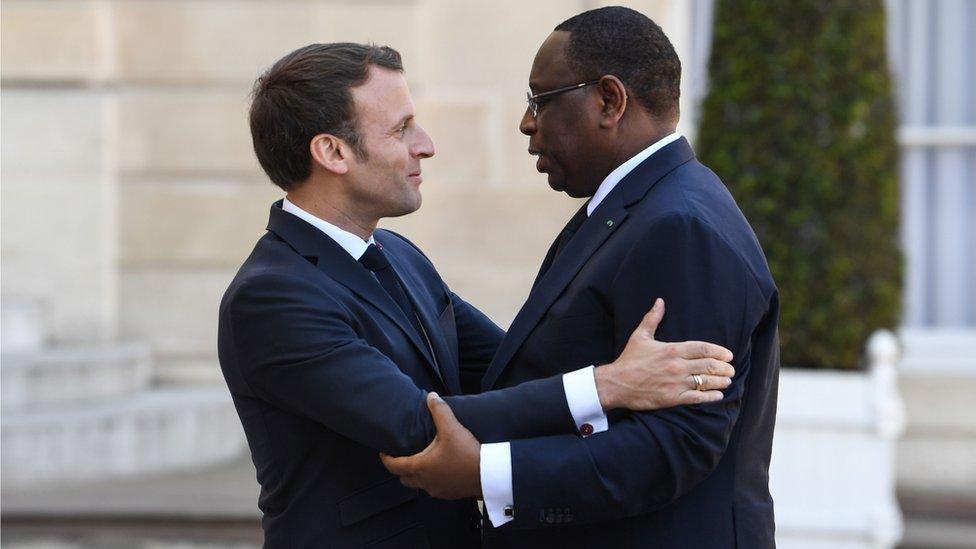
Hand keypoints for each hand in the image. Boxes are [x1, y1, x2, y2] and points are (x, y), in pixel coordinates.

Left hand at [380, 392, 481, 499]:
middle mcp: (425, 482)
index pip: (394, 466)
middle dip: (401, 468)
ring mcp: (437, 490)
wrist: (489, 474)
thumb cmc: (467, 453)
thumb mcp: (451, 428)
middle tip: (404, 456)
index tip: (384, 452)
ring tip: (424, 460)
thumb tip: (431, 396)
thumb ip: (439, 411)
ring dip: (418, 474)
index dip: (386, 458)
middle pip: (404, 478)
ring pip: (419, 484)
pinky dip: (433, 479)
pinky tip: (442, 469)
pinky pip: (434, 487)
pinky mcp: (450, 494)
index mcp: (420, 467)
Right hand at [595, 298, 734, 410]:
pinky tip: (718, 395)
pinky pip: (697, 397)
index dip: (719, 351)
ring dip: (721, 381)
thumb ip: (652, 318)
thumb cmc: (629, 359)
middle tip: (731, 369)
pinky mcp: (673, 398)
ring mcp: (676, 382)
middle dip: (724, 367)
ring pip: (706, 382)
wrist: (617, 383)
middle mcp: (677, 366)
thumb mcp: (640, 336)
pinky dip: (710, 397)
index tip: (729, 355)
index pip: (703, 348)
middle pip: (708, 365)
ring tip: (727, 380)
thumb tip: (660, 301)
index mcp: (672, 349)